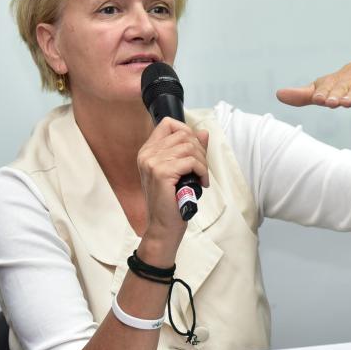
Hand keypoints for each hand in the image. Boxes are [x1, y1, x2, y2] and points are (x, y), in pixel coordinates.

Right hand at [136, 117, 208, 255]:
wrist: (163, 226)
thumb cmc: (171, 200)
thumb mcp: (180, 171)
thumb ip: (190, 150)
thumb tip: (203, 132)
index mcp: (147, 151)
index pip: (168, 124)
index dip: (186, 131)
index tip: (195, 149)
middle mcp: (147, 154)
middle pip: (183, 134)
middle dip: (200, 150)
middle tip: (202, 169)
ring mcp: (153, 162)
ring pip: (189, 147)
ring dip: (203, 162)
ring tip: (202, 177)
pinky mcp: (162, 173)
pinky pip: (191, 162)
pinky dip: (202, 171)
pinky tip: (202, 183)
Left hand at [276, 61, 350, 110]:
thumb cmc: (339, 85)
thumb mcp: (322, 91)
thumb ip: (302, 95)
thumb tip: (278, 95)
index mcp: (331, 81)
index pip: (324, 87)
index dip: (321, 93)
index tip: (317, 99)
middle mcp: (346, 80)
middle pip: (340, 88)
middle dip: (336, 95)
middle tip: (330, 102)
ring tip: (346, 102)